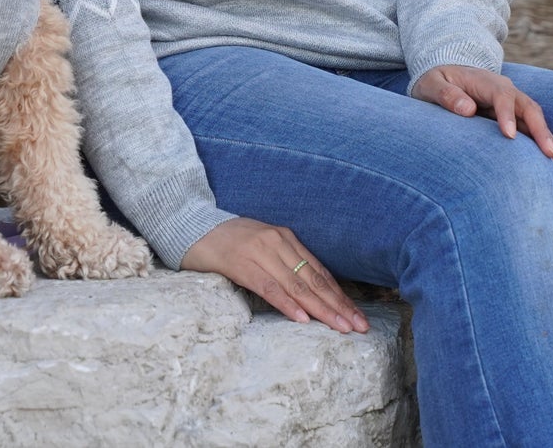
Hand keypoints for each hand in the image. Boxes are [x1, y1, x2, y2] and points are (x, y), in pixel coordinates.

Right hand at [180, 217, 369, 333]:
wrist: (193, 226)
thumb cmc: (229, 242)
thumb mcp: (262, 246)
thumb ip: (284, 262)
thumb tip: (310, 291)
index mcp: (285, 238)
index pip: (319, 272)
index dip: (340, 295)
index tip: (357, 316)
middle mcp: (277, 242)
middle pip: (313, 279)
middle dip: (338, 305)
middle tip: (359, 327)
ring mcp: (260, 252)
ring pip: (297, 285)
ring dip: (321, 309)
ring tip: (340, 327)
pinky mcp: (241, 263)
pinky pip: (269, 287)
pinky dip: (287, 304)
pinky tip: (302, 318)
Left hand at [412, 64, 552, 169]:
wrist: (443, 77)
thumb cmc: (436, 82)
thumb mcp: (431, 84)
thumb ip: (446, 94)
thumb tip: (468, 109)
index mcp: (485, 81)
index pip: (502, 95)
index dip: (507, 114)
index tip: (509, 136)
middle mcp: (504, 90)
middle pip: (528, 107)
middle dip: (540, 130)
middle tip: (548, 154)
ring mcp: (511, 103)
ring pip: (535, 119)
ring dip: (548, 140)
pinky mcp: (513, 116)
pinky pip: (531, 129)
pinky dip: (543, 144)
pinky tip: (552, 164)